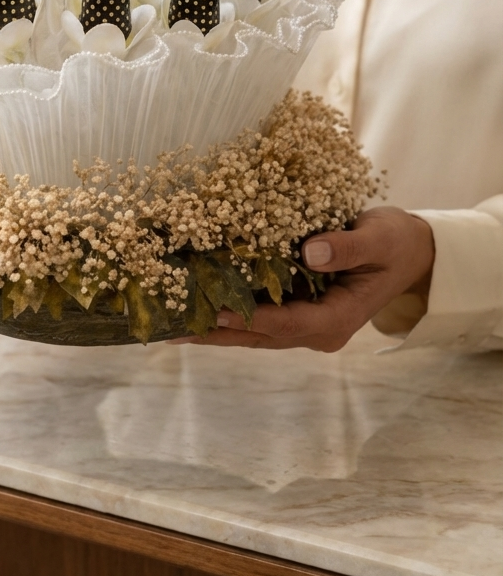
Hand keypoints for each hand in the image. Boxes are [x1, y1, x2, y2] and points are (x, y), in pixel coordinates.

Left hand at [179, 208, 434, 351]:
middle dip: (215, 332)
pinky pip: (256, 314)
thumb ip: (347, 247)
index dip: (253, 319)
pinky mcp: (295, 308)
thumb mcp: (378, 239)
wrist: (407, 250)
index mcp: (337, 320)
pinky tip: (195, 301)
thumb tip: (311, 251)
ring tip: (168, 321)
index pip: (289, 324)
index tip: (219, 313)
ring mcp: (304, 322)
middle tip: (169, 328)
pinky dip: (226, 309)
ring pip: (251, 330)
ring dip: (212, 326)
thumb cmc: (394, 243)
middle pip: (259, 335)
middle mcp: (316, 329)